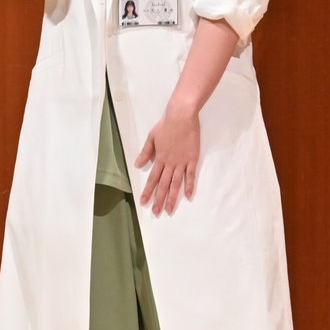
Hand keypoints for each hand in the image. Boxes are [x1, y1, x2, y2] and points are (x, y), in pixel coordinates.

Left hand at [135, 100, 199, 215]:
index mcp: (160, 158)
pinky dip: (189, 186)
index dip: (148, 191)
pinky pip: (191, 176)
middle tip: (156, 212)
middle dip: (159, 199)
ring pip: (176, 183)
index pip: (152, 178)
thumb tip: (137, 164)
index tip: (144, 202)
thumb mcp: (152, 137)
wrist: (182, 117)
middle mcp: (170, 163)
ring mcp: (182, 162)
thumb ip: (146, 152)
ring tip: (169, 210)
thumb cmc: (166, 125)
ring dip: (172, 197)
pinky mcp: (192, 159)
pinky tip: (188, 197)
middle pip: (163, 185)